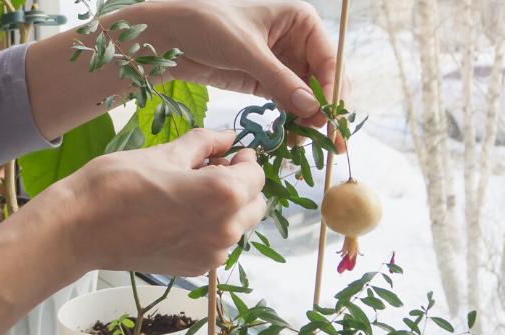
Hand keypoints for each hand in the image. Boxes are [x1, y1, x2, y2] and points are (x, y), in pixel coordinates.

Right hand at [47, 129, 265, 276]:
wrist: (80, 229)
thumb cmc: (117, 184)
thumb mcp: (164, 153)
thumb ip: (204, 144)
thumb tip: (227, 137)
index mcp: (223, 194)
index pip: (256, 175)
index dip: (245, 160)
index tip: (228, 153)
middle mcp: (225, 229)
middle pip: (255, 204)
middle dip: (241, 186)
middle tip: (211, 171)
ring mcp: (211, 254)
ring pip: (238, 227)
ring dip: (227, 209)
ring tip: (191, 194)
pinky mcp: (194, 269)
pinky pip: (217, 245)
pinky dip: (210, 230)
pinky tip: (180, 216)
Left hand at [142, 0, 347, 131]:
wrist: (172, 37)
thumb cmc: (208, 26)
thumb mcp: (246, 51)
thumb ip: (279, 79)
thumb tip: (311, 108)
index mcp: (301, 21)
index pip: (329, 60)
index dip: (333, 91)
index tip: (330, 119)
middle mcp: (297, 41)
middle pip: (322, 80)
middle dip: (324, 109)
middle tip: (326, 139)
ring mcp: (282, 63)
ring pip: (307, 96)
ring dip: (308, 119)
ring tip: (302, 142)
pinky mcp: (265, 81)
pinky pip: (287, 103)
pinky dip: (291, 120)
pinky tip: (290, 137)